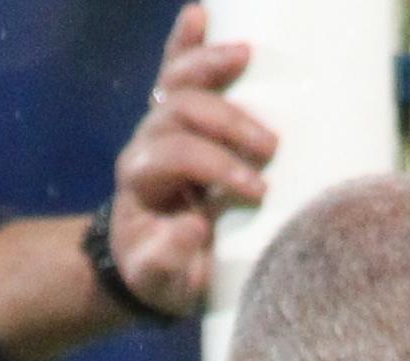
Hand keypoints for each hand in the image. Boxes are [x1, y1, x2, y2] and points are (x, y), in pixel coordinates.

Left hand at [0, 6, 274, 360]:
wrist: (145, 262)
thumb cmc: (161, 276)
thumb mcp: (161, 285)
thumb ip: (167, 262)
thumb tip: (192, 225)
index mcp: (140, 184)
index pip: (175, 157)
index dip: (216, 166)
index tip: (256, 190)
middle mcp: (145, 146)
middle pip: (180, 112)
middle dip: (227, 123)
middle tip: (269, 148)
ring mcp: (158, 126)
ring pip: (177, 82)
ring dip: (212, 66)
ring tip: (248, 54)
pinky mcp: (174, 117)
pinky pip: (174, 71)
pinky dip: (185, 42)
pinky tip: (200, 14)